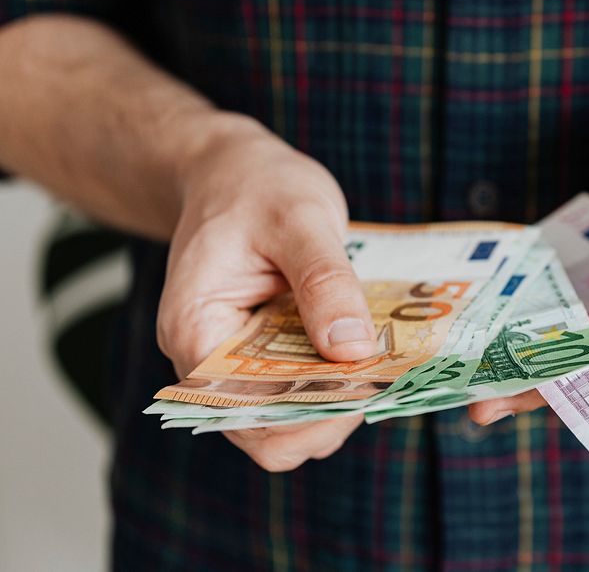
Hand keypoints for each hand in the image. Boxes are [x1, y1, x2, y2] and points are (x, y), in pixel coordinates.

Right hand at [156, 112, 376, 471]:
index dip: (304, 416)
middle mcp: (206, 360)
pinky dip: (333, 380)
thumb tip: (353, 349)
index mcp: (195, 330)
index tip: (363, 389)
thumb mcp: (299, 219)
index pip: (243, 412)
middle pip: (266, 429)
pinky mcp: (263, 352)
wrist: (232, 170)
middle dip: (328, 413)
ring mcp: (234, 360)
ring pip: (287, 416)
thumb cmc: (256, 186)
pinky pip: (298, 386)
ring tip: (380, 365)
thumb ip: (325, 282)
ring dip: (336, 401)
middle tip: (384, 378)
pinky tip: (367, 353)